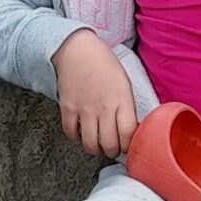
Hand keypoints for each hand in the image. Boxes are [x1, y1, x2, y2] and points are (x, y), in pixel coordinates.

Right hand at [53, 29, 137, 157]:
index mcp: (122, 99)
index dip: (130, 145)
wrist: (77, 49)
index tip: (129, 145)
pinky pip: (71, 134)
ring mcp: (84, 109)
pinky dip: (77, 138)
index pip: (129, 134)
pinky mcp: (68, 108)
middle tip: (114, 147)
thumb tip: (132, 129)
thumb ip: (128, 107)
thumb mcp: (125, 83)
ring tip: (99, 145)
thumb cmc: (103, 64)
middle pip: (110, 145)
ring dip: (96, 149)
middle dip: (113, 151)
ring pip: (91, 145)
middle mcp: (104, 107)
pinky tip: (82, 133)